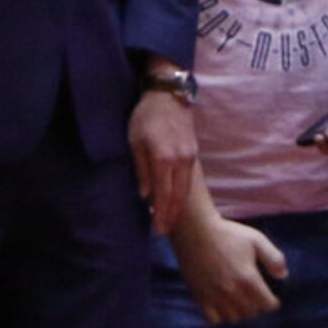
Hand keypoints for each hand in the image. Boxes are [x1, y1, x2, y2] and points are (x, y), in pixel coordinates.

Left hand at [129, 91, 197, 236]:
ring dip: (178, 207)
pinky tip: (177, 201)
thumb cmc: (145, 117)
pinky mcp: (193, 153)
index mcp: (164, 159)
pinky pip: (189, 180)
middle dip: (171, 216)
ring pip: (186, 190)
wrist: (168, 96)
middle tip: (164, 231)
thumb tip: (145, 195)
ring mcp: (190, 157)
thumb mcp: (135, 142)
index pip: (164, 194)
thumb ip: (142, 169)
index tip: (157, 229)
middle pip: (178, 196)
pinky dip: (182, 194)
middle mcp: (181, 161)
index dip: (161, 214)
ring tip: (171, 221)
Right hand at [170, 213, 286, 325]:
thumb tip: (283, 276)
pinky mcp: (200, 296)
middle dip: (257, 306)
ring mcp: (215, 295)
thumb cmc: (228, 234)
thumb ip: (274, 258)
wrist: (195, 231)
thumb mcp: (257, 240)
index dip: (273, 302)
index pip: (268, 305)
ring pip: (234, 318)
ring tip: (240, 301)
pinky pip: (215, 319)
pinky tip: (224, 303)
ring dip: (240, 312)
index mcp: (248, 278)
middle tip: (255, 296)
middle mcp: (232, 291)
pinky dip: (222, 315)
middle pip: (252, 312)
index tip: (271, 298)